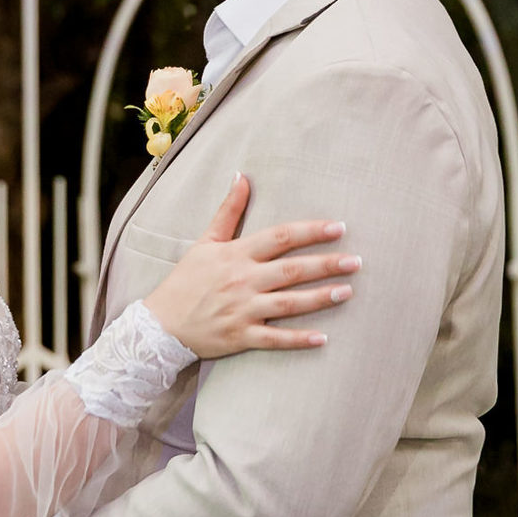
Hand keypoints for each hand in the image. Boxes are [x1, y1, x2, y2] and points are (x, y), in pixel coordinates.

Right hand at [144, 175, 359, 357]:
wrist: (160, 323)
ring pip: (288, 303)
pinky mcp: (241, 336)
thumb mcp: (205, 241)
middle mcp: (242, 280)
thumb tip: (242, 177)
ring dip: (319, 297)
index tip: (339, 227)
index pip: (280, 237)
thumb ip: (228, 211)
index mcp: (236, 254)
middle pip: (291, 270)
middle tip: (356, 261)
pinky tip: (322, 338)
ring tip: (347, 292)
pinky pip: (275, 339)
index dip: (310, 231)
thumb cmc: (186, 280)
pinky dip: (298, 339)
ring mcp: (242, 310)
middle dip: (326, 264)